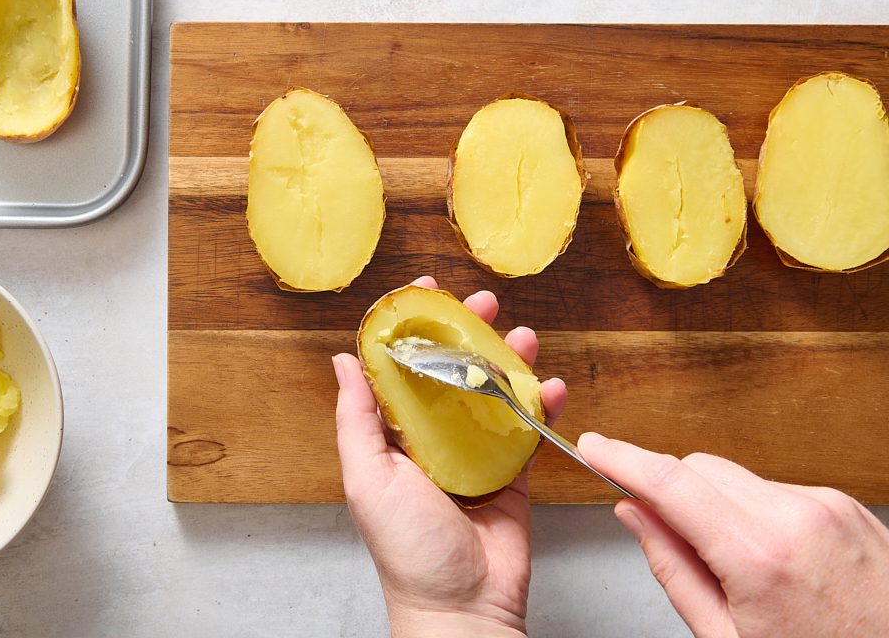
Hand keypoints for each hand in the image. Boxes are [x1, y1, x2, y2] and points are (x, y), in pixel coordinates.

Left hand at [334, 276, 566, 637]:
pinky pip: (527, 428)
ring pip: (492, 390)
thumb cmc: (408, 550)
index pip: (400, 365)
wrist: (462, 606)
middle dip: (468, 331)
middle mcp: (433, 436)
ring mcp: (474, 452)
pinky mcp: (511, 473)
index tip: (426, 291)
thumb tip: (343, 361)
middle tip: (484, 303)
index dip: (413, 326)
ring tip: (524, 337)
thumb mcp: (368, 477)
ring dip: (509, 359)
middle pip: (451, 368)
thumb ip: (357, 418)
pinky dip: (542, 404)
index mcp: (394, 434)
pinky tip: (552, 387)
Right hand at [579, 433, 888, 637]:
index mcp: (759, 555)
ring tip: (739, 566)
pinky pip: (780, 491)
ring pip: (740, 479)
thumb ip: (673, 570)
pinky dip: (760, 514)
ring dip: (719, 505)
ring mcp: (830, 507)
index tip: (593, 446)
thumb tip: (634, 515)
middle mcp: (798, 517)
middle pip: (701, 469)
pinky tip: (776, 560)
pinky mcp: (850, 507)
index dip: (620, 459)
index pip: (669, 482)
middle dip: (672, 492)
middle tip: (664, 534)